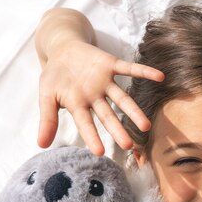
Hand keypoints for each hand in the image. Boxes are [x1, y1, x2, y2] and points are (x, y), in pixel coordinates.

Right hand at [38, 40, 163, 154]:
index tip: (99, 152)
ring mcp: (105, 82)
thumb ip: (47, 118)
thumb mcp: (46, 96)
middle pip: (108, 116)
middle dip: (118, 130)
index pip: (85, 124)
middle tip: (129, 145)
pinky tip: (160, 77)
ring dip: (134, 111)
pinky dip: (145, 71)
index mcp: (79, 106)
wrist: (62, 49)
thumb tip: (41, 144)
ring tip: (146, 126)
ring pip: (122, 98)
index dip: (92, 137)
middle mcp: (95, 97)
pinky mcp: (111, 65)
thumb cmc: (55, 76)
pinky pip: (130, 68)